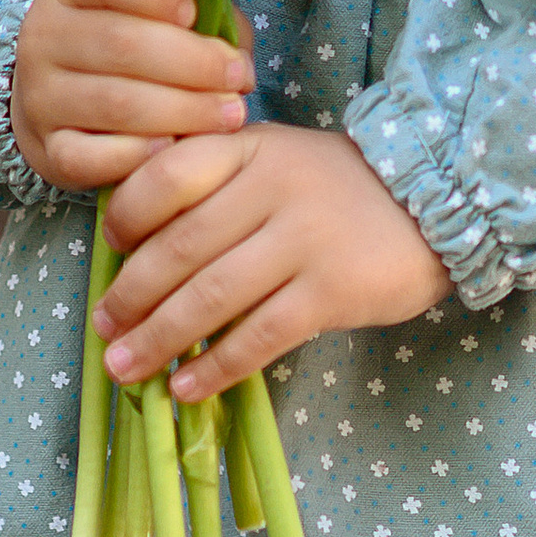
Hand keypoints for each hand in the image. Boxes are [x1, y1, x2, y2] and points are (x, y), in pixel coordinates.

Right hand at [9, 0, 253, 188]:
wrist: (63, 104)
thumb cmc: (130, 49)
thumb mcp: (158, 13)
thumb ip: (201, 14)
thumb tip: (234, 52)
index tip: (194, 13)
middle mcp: (44, 36)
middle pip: (121, 42)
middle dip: (194, 62)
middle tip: (239, 78)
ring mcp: (40, 96)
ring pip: (115, 102)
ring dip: (183, 110)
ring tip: (228, 115)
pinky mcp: (47, 149)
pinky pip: (90, 156)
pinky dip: (137, 154)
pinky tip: (173, 149)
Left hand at [96, 121, 450, 397]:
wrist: (433, 200)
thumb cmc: (335, 187)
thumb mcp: (274, 158)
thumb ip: (216, 181)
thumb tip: (136, 242)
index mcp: (250, 148)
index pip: (169, 175)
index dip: (128, 216)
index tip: (109, 250)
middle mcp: (273, 188)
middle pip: (182, 246)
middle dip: (131, 294)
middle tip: (102, 327)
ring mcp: (304, 240)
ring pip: (213, 295)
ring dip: (159, 337)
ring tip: (124, 367)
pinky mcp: (332, 291)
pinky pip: (260, 336)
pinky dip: (216, 366)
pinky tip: (185, 388)